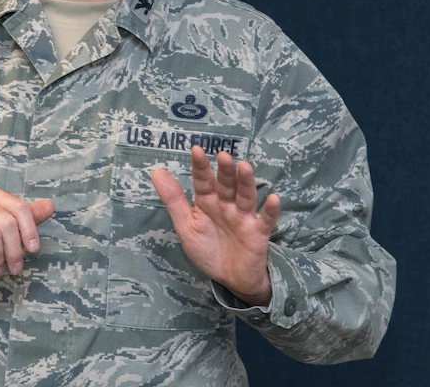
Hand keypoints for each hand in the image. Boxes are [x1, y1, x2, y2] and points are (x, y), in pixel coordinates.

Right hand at [0, 187, 53, 296]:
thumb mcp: (8, 232)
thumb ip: (27, 218)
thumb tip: (50, 206)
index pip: (19, 208)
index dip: (30, 230)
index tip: (34, 249)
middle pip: (6, 223)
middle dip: (15, 250)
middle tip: (17, 268)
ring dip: (0, 259)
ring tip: (1, 271)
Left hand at [151, 148, 279, 305]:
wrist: (230, 279)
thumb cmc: (208, 248)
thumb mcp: (186, 225)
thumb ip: (173, 200)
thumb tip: (156, 171)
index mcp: (208, 202)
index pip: (203, 181)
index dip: (200, 167)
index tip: (196, 150)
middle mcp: (227, 205)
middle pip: (226, 185)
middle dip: (225, 171)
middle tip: (223, 156)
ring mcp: (243, 217)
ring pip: (246, 196)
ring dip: (246, 182)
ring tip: (244, 167)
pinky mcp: (258, 233)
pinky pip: (265, 220)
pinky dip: (270, 210)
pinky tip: (273, 198)